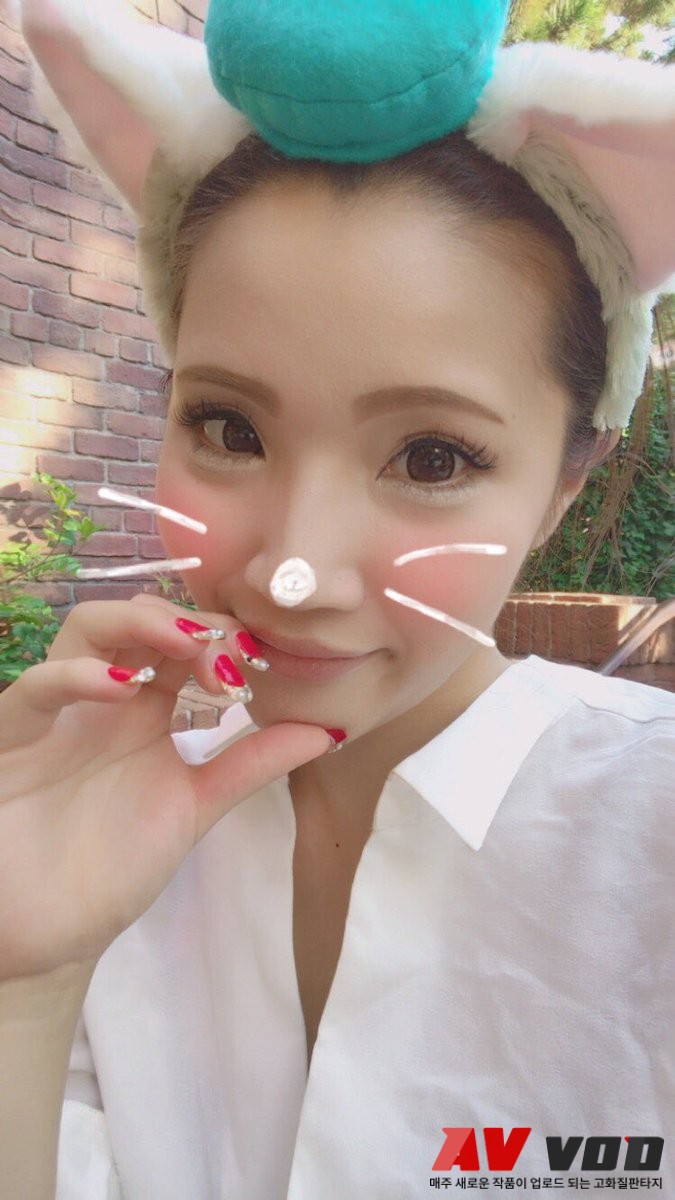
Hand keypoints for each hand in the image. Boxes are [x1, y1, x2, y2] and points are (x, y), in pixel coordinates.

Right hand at [0, 593, 331, 981]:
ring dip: (141, 622)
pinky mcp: (13, 736)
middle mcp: (102, 697)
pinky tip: (124, 689)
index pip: (184, 640)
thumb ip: (250, 765)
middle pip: (138, 618)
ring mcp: (58, 711)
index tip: (263, 663)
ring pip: (87, 627)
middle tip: (232, 656)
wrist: (46, 930)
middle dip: (189, 621)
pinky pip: (37, 687)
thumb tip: (328, 730)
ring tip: (187, 646)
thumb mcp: (193, 807)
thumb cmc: (111, 864)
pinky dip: (78, 675)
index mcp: (145, 710)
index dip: (224, 636)